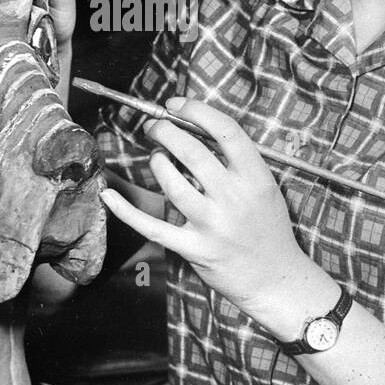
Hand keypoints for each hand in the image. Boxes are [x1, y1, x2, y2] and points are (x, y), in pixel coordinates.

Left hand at [100, 97, 325, 333]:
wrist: (276, 280)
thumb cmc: (268, 229)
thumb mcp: (265, 188)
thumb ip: (237, 162)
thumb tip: (195, 128)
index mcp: (256, 177)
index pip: (225, 130)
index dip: (196, 110)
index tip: (176, 104)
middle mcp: (235, 198)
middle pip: (192, 151)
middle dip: (165, 131)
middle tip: (155, 128)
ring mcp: (213, 225)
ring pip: (172, 183)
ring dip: (157, 163)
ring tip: (157, 158)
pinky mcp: (194, 249)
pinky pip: (152, 226)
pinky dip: (126, 210)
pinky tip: (108, 194)